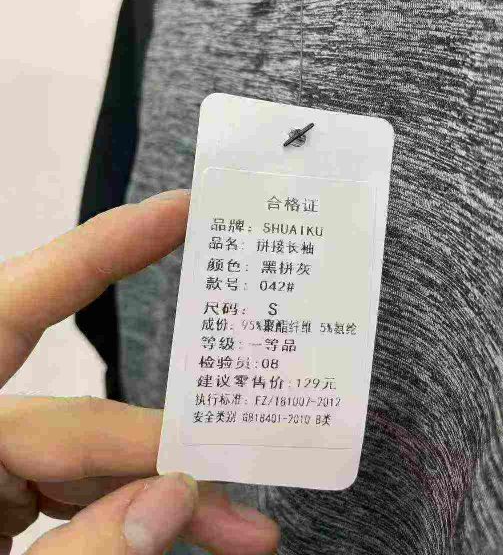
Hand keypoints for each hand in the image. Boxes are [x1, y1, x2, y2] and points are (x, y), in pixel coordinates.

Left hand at [0, 191, 278, 554]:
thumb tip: (173, 497)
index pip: (23, 305)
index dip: (107, 248)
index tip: (182, 212)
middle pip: (74, 423)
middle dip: (166, 458)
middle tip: (247, 505)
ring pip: (79, 465)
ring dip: (157, 497)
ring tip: (236, 533)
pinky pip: (63, 496)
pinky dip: (119, 515)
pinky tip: (171, 532)